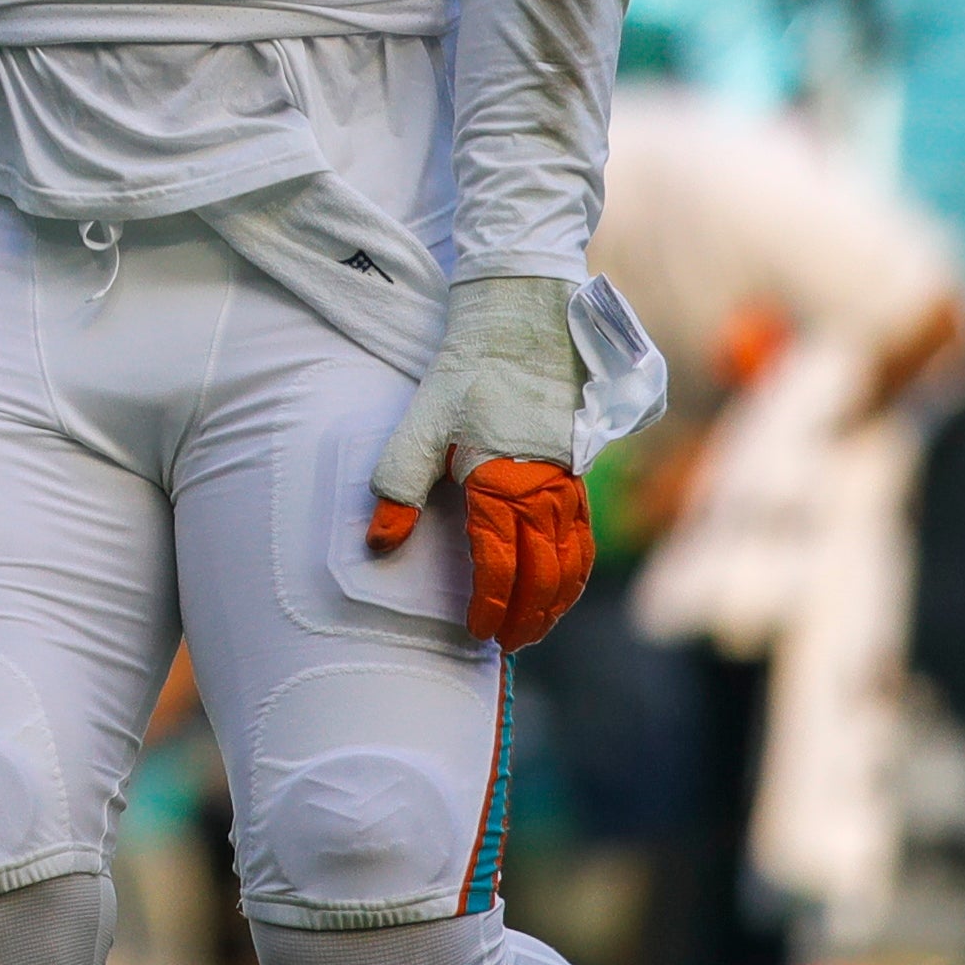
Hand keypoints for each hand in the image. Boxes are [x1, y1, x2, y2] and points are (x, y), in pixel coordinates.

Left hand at [369, 273, 593, 647]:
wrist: (523, 318)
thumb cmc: (468, 368)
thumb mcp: (421, 423)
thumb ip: (398, 485)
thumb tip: (378, 542)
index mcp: (504, 481)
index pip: (500, 564)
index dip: (491, 605)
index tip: (479, 633)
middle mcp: (545, 489)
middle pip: (544, 574)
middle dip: (529, 616)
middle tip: (510, 645)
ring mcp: (570, 481)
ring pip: (573, 560)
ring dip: (558, 600)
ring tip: (538, 627)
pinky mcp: (580, 469)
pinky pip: (586, 535)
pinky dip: (577, 569)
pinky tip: (564, 582)